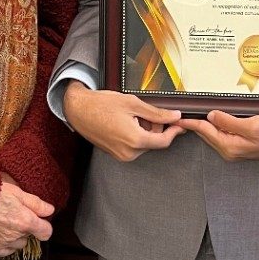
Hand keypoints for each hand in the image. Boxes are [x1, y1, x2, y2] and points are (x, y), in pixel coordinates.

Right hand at [0, 179, 53, 259]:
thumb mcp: (17, 192)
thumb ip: (35, 203)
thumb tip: (50, 210)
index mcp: (25, 221)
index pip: (46, 232)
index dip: (44, 226)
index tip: (40, 221)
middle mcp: (15, 236)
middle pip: (28, 237)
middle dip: (24, 228)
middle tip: (14, 214)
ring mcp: (2, 244)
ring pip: (15, 244)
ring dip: (13, 236)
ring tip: (3, 221)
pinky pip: (2, 250)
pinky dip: (2, 242)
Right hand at [62, 80, 183, 161]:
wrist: (78, 110)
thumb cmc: (102, 104)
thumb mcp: (132, 103)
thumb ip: (156, 113)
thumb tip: (175, 116)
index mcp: (135, 141)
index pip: (163, 141)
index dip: (174, 131)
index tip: (180, 123)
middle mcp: (129, 153)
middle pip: (154, 142)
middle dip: (156, 127)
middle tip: (148, 111)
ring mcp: (121, 155)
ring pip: (144, 143)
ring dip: (145, 130)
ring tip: (133, 114)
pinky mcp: (115, 154)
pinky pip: (133, 145)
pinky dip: (135, 134)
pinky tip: (127, 121)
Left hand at [177, 111, 258, 160]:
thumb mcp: (253, 125)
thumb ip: (229, 121)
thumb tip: (211, 115)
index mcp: (231, 147)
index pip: (205, 130)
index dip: (190, 121)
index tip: (176, 116)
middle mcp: (231, 150)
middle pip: (207, 133)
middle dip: (193, 123)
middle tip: (178, 113)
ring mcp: (237, 148)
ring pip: (214, 133)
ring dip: (204, 123)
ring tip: (190, 113)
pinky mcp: (243, 143)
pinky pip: (224, 133)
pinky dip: (215, 124)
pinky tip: (213, 117)